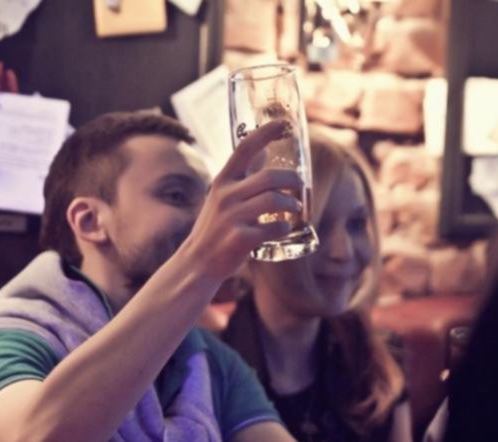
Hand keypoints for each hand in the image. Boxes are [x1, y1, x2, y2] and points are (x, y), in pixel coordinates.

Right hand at [179, 120, 302, 281]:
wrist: (198, 262)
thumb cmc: (215, 227)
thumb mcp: (222, 196)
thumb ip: (243, 176)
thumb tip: (264, 153)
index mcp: (222, 181)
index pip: (245, 148)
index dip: (266, 133)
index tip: (285, 123)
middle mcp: (225, 195)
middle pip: (269, 177)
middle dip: (291, 180)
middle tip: (300, 185)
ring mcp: (232, 217)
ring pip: (273, 200)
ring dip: (291, 203)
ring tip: (296, 208)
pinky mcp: (240, 239)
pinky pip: (274, 227)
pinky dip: (283, 226)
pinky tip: (283, 228)